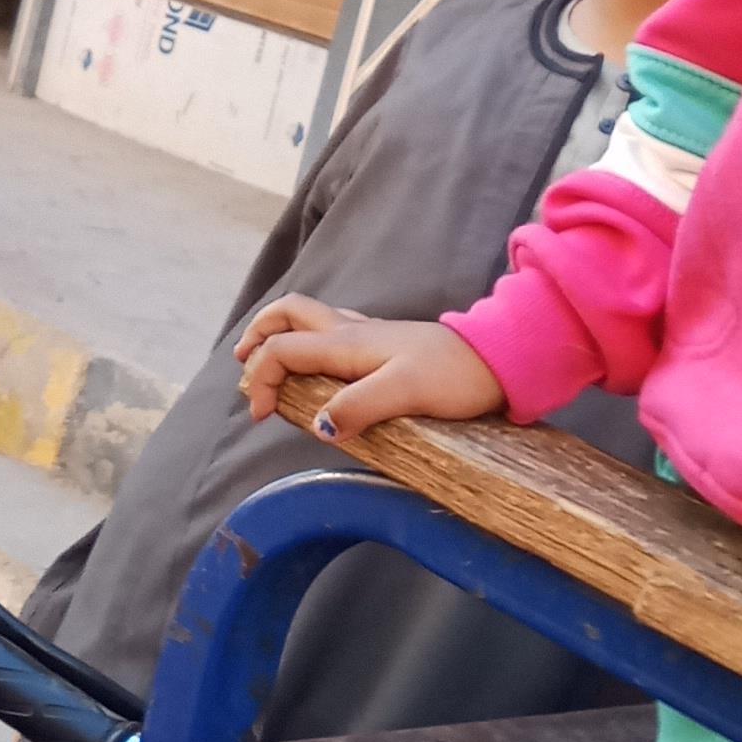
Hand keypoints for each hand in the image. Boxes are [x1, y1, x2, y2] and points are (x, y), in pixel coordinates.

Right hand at [235, 296, 506, 439]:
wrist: (498, 359)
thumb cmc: (454, 376)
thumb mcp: (406, 393)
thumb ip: (359, 406)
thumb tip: (319, 426)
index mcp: (346, 344)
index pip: (281, 350)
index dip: (259, 379)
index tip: (259, 416)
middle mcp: (350, 332)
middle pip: (287, 315)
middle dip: (257, 335)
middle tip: (242, 365)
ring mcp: (368, 335)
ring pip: (308, 320)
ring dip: (280, 335)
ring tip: (268, 362)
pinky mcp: (385, 345)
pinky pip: (331, 332)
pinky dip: (309, 342)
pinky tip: (320, 364)